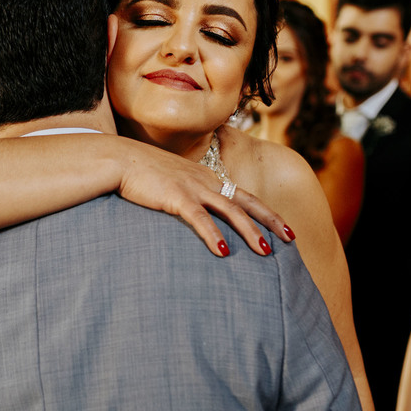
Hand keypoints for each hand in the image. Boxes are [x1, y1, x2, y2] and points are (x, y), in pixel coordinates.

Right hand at [115, 140, 292, 257]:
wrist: (119, 159)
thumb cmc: (141, 174)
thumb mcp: (172, 182)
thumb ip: (188, 196)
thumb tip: (196, 217)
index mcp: (207, 178)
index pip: (244, 196)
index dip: (266, 214)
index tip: (284, 230)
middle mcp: (206, 181)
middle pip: (247, 202)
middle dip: (271, 221)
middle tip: (291, 239)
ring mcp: (192, 188)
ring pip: (230, 210)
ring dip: (250, 231)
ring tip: (264, 252)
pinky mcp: (175, 197)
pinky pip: (199, 218)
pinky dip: (213, 235)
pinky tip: (223, 251)